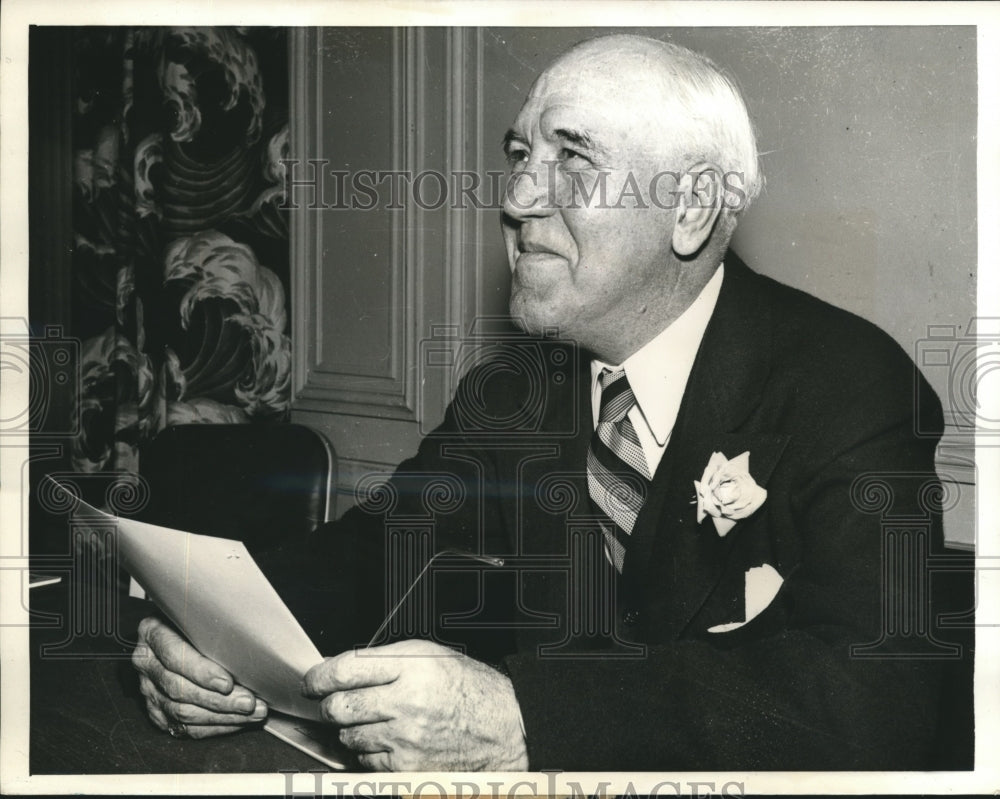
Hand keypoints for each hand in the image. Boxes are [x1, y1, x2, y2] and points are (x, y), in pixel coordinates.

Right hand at [132, 616, 266, 738]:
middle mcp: (146, 663)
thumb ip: (213, 621)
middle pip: (179, 689)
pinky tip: (236, 721)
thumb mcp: (199, 612)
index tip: (228, 682)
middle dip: (219, 700)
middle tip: (249, 702)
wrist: (176, 630)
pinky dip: (213, 727)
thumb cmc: (195, 619)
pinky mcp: (157, 711)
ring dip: (221, 716)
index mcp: (152, 633)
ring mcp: (149, 690)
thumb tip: (250, 636)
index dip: (201, 672)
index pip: (174, 657)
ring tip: (252, 713)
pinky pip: (183, 728)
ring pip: (182, 712)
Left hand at [302, 639, 527, 770]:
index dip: (319, 676)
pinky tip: (390, 740)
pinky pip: (366, 760)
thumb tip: (338, 670)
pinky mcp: (407, 767)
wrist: (506, 727)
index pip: (345, 669)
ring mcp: (406, 738)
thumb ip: (383, 661)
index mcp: (412, 665)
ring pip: (349, 736)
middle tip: (337, 702)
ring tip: (378, 720)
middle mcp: (407, 701)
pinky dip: (369, 751)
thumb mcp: (430, 657)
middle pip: (339, 707)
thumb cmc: (470, 689)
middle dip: (331, 705)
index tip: (312, 681)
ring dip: (352, 729)